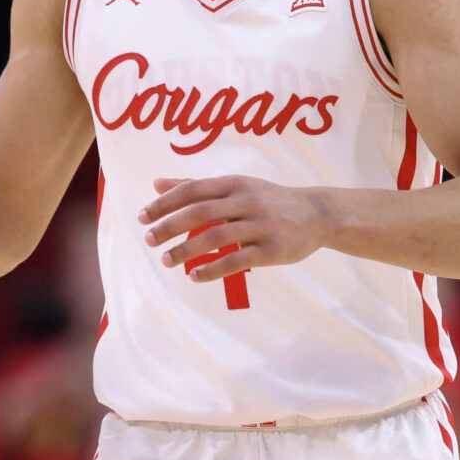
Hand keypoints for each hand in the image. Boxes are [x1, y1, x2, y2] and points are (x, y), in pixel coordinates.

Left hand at [138, 175, 332, 283]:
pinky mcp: (271, 250)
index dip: (165, 203)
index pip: (193, 190)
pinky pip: (237, 260)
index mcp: (235, 184)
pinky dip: (212, 269)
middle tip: (149, 239)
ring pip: (216, 236)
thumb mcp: (236, 186)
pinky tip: (195, 276)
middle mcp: (246, 201)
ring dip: (187, 250)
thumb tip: (156, 183)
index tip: (143, 216)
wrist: (317, 215)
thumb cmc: (269, 200)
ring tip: (167, 260)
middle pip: (201, 212)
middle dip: (170, 225)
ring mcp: (260, 225)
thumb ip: (196, 185)